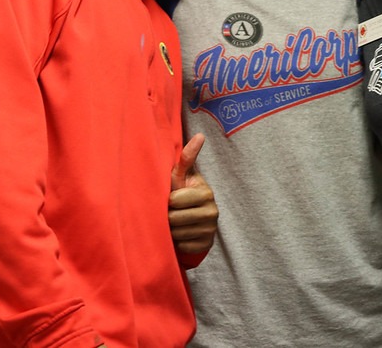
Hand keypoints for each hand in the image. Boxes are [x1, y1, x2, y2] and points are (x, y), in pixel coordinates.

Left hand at [168, 134, 218, 253]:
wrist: (196, 220)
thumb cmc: (184, 193)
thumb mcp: (184, 176)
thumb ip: (187, 158)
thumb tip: (200, 135)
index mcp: (206, 193)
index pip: (175, 200)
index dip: (168, 200)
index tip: (172, 198)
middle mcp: (212, 211)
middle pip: (175, 218)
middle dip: (168, 216)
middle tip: (171, 213)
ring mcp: (211, 230)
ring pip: (177, 234)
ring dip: (171, 230)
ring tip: (175, 223)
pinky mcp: (206, 245)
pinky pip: (183, 247)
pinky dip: (178, 243)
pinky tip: (181, 235)